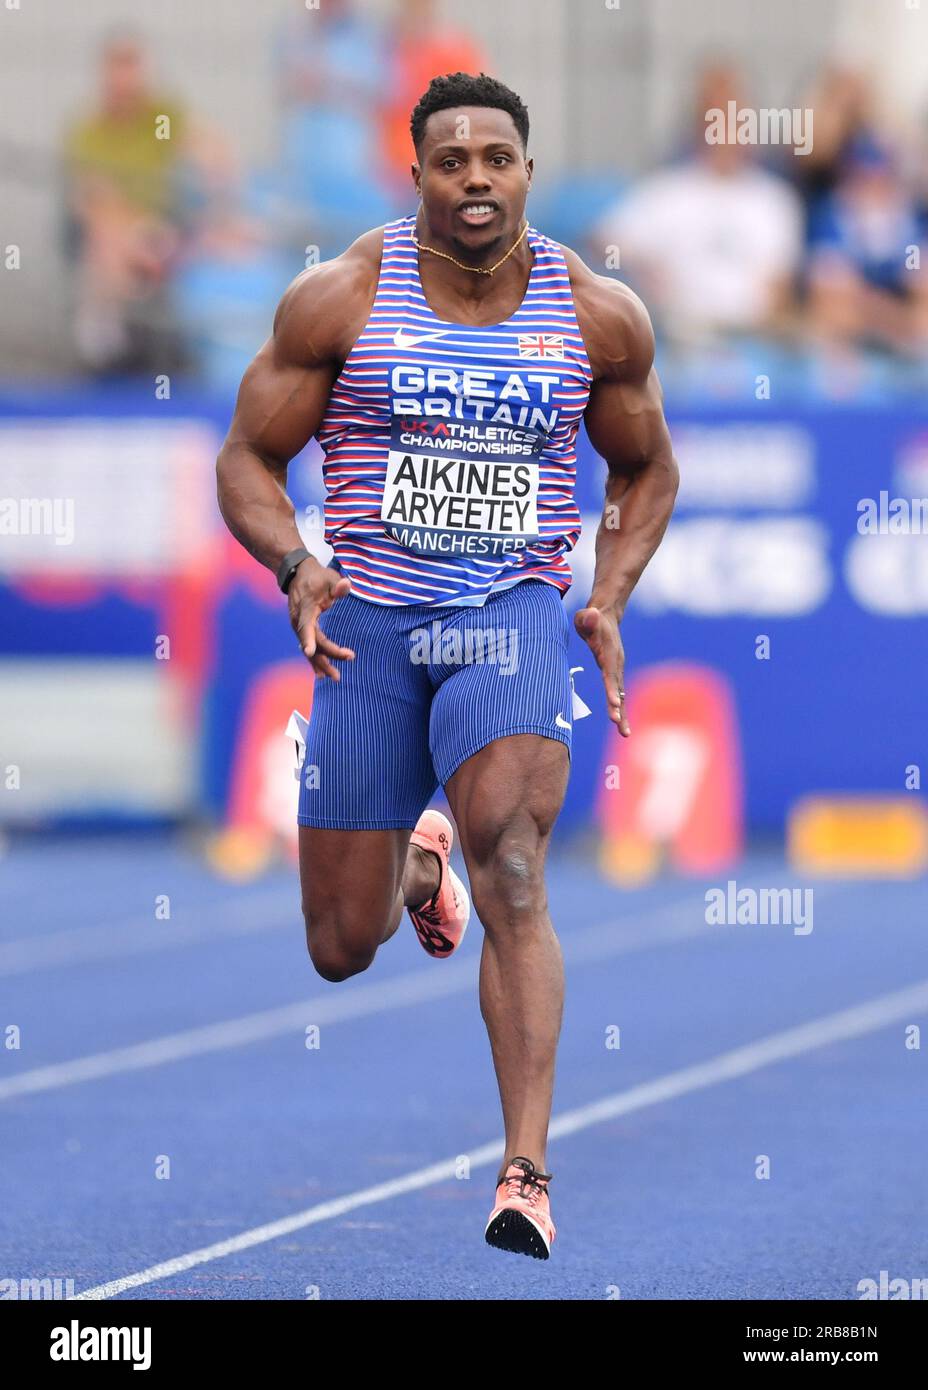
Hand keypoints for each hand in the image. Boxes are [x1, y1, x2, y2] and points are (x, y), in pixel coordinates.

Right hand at [287, 558, 354, 679]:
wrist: (297, 574)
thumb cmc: (316, 576)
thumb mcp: (328, 577)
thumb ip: (337, 584)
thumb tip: (345, 585)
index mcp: (305, 608)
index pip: (306, 626)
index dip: (309, 639)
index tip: (310, 652)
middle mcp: (298, 620)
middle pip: (311, 642)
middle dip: (326, 656)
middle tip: (346, 663)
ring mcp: (298, 626)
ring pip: (308, 648)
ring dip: (320, 663)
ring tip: (334, 677)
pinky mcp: (301, 629)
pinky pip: (308, 646)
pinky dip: (314, 660)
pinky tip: (320, 673)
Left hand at [574, 605, 629, 735]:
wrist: (604, 615)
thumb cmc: (590, 617)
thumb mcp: (585, 615)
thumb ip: (587, 617)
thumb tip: (591, 613)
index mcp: (609, 653)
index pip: (610, 673)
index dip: (612, 688)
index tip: (615, 703)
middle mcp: (616, 664)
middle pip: (618, 689)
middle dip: (619, 708)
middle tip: (618, 726)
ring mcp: (616, 669)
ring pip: (620, 694)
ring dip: (622, 714)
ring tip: (625, 733)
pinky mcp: (614, 673)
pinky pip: (617, 693)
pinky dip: (619, 708)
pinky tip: (620, 723)